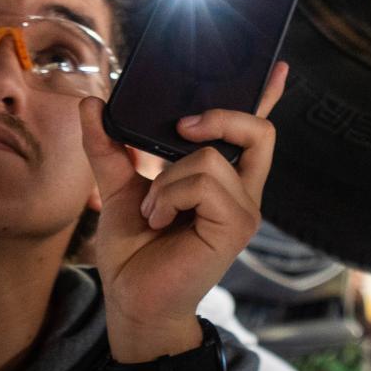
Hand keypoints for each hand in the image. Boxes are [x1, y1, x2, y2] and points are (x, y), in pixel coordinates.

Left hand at [78, 62, 288, 358]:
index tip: (278, 67)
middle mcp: (242, 190)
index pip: (254, 131)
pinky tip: (159, 221)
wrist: (132, 303)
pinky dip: (169, 195)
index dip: (268, 97)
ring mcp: (244, 209)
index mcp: (222, 178)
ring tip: (154, 211)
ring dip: (167, 179)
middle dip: (222, 116)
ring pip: (211, 157)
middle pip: (258, 130)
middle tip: (182, 128)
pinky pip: (204, 182)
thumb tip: (92, 104)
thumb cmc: (134, 253)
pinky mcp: (237, 226)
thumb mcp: (119, 189)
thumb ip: (109, 148)